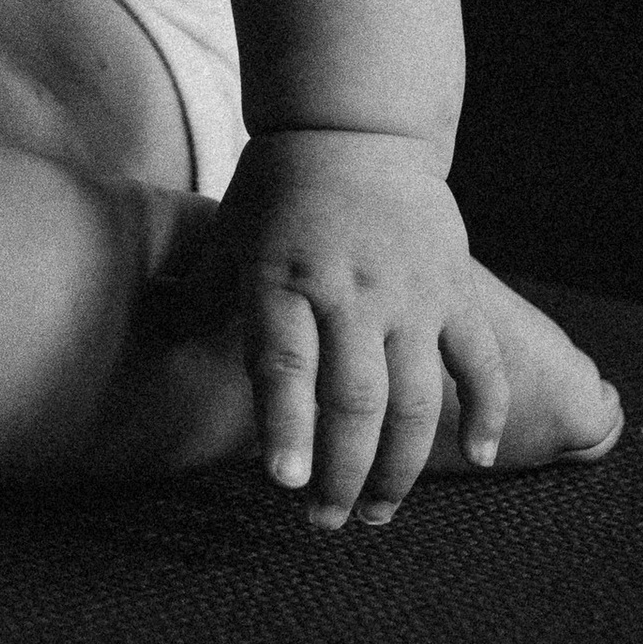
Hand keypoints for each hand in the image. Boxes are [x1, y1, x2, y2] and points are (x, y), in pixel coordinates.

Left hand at [207, 126, 509, 527]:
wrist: (355, 122)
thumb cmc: (279, 187)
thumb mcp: (229, 233)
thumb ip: (204, 297)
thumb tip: (155, 338)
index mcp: (285, 276)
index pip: (285, 361)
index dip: (287, 425)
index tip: (287, 482)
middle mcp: (351, 288)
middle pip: (354, 398)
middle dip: (342, 471)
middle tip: (326, 521)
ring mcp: (410, 290)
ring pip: (416, 397)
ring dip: (401, 466)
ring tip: (377, 512)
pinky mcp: (453, 287)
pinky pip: (479, 358)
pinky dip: (487, 410)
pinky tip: (481, 458)